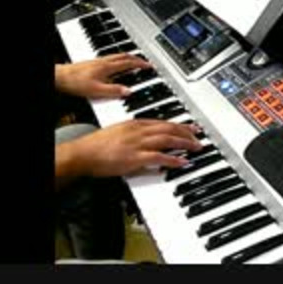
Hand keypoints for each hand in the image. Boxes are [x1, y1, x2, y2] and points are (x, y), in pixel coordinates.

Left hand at [55, 54, 151, 98]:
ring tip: (133, 61)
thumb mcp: (96, 90)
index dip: (140, 64)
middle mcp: (103, 61)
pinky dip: (117, 60)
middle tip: (144, 61)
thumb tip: (129, 91)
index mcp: (107, 67)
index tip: (149, 65)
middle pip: (124, 55)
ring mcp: (97, 61)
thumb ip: (114, 91)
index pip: (128, 62)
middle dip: (136, 58)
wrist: (60, 77)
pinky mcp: (92, 63)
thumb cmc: (75, 82)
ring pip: (116, 55)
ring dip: (127, 57)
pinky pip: (110, 58)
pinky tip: (114, 65)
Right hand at [59, 119, 203, 178]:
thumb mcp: (119, 132)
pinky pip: (159, 157)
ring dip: (185, 143)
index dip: (179, 124)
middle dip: (187, 132)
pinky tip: (183, 162)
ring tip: (196, 147)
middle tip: (199, 136)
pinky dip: (173, 159)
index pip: (162, 121)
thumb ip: (135, 134)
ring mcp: (138, 144)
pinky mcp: (135, 158)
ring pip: (167, 139)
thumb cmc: (97, 145)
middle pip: (169, 128)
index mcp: (135, 124)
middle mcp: (139, 131)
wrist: (83, 153)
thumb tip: (148, 140)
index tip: (191, 127)